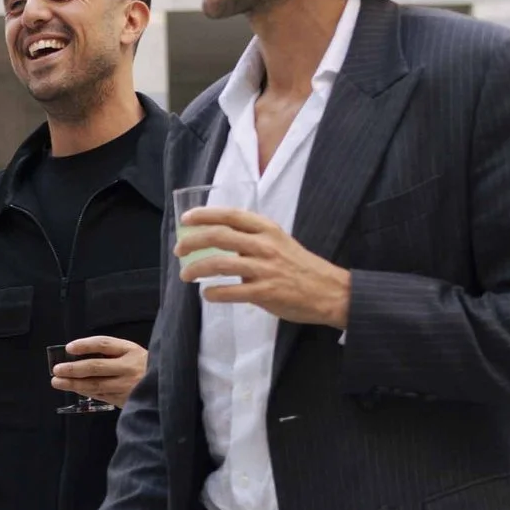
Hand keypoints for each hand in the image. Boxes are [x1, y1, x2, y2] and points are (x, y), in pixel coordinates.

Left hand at [50, 335, 147, 406]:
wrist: (169, 387)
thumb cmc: (145, 367)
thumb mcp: (133, 353)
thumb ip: (112, 353)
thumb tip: (79, 355)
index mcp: (131, 350)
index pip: (104, 344)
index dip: (85, 345)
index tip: (69, 348)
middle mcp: (129, 367)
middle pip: (96, 366)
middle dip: (73, 368)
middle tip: (57, 369)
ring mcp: (126, 386)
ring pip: (95, 385)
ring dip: (74, 384)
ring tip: (58, 382)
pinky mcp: (125, 400)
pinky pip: (100, 395)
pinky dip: (86, 392)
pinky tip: (75, 390)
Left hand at [178, 206, 350, 327]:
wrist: (329, 291)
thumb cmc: (300, 267)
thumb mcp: (279, 242)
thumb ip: (252, 239)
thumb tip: (219, 241)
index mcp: (267, 229)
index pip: (230, 215)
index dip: (205, 214)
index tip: (186, 219)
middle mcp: (265, 245)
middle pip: (219, 236)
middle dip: (192, 242)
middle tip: (179, 250)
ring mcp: (265, 269)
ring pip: (220, 264)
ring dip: (196, 269)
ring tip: (185, 275)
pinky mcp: (266, 292)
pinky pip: (231, 291)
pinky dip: (214, 293)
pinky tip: (207, 294)